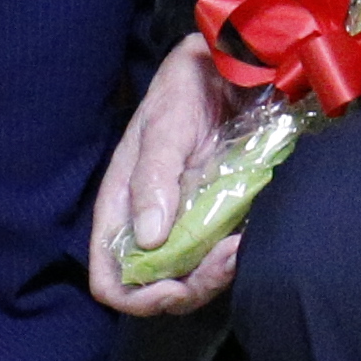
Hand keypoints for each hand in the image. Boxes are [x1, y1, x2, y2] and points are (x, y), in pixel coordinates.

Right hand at [85, 33, 245, 317]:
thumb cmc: (185, 89)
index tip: (172, 286)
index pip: (110, 278)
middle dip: (189, 288)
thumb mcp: (165, 125)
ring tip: (240, 247)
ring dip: (216, 276)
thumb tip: (149, 240)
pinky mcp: (216, 217)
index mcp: (122, 207)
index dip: (135, 296)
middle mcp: (149, 224)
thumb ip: (154, 177)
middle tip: (226, 259)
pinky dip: (233, 258)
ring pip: (191, 279)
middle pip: (156, 290)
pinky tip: (249, 238)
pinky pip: (218, 256)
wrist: (229, 65)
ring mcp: (184, 224)